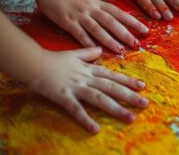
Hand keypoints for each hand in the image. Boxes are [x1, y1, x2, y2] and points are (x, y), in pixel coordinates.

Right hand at [25, 47, 148, 132]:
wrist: (33, 62)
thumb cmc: (53, 59)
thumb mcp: (74, 54)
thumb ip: (88, 53)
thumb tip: (100, 49)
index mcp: (90, 69)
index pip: (113, 75)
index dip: (128, 81)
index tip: (143, 86)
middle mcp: (87, 78)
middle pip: (112, 87)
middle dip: (129, 96)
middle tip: (145, 103)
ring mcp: (76, 87)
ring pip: (100, 98)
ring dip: (116, 108)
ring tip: (130, 117)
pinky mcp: (63, 96)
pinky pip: (76, 109)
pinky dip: (86, 119)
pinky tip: (95, 129)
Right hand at [37, 0, 148, 53]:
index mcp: (98, 3)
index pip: (119, 12)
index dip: (132, 21)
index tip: (145, 29)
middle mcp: (92, 9)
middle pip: (112, 22)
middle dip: (125, 33)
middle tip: (137, 44)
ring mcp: (80, 16)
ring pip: (98, 29)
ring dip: (110, 40)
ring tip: (121, 50)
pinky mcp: (69, 22)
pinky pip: (80, 34)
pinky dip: (88, 43)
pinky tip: (96, 51)